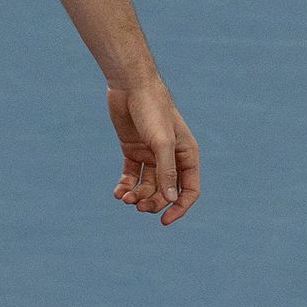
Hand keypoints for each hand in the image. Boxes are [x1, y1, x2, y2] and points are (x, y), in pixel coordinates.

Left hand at [108, 82, 198, 224]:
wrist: (130, 84)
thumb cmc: (152, 109)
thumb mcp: (162, 142)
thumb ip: (167, 171)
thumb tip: (172, 200)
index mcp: (186, 154)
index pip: (189, 189)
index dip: (179, 207)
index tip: (164, 221)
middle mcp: (170, 156)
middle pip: (165, 191)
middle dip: (153, 202)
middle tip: (137, 205)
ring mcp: (151, 153)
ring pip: (147, 185)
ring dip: (137, 195)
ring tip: (124, 197)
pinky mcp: (133, 149)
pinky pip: (131, 175)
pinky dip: (125, 185)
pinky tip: (118, 192)